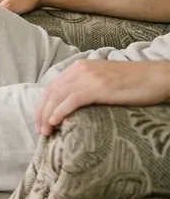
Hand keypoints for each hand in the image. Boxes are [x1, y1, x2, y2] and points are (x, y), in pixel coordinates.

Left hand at [35, 60, 169, 135]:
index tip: (40, 120)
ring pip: (58, 97)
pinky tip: (55, 122)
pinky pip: (72, 100)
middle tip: (40, 130)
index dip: (43, 104)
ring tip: (46, 131)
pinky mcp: (99, 87)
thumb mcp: (103, 79)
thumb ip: (86, 85)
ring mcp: (89, 77)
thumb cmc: (134, 82)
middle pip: (51, 92)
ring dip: (48, 115)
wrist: (157, 77)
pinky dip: (60, 111)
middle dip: (41, 112)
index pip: (52, 86)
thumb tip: (71, 103)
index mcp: (80, 66)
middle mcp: (81, 69)